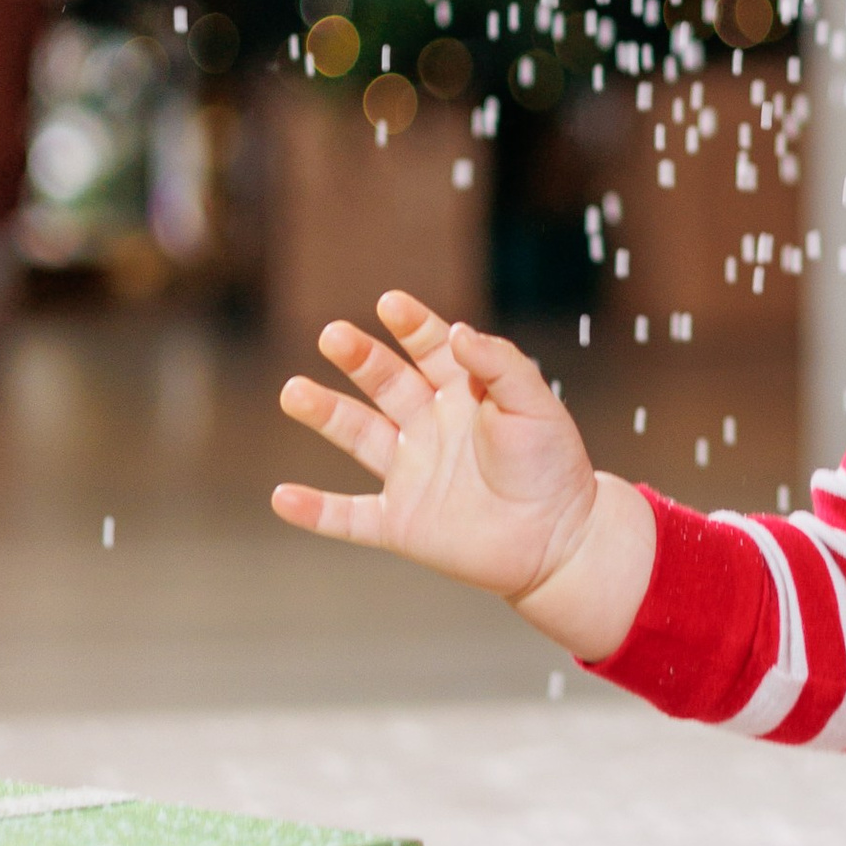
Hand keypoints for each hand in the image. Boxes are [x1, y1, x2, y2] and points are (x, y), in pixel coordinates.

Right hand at [272, 292, 654, 659]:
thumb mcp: (536, 405)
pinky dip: (315, 511)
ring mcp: (411, 474)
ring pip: (358, 436)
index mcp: (463, 395)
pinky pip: (349, 517)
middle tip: (333, 335)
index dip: (411, 326)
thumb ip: (500, 364)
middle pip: (385, 383)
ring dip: (325, 414)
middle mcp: (429, 428)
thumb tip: (458, 330)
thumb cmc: (553, 466)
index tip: (391, 304)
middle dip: (359, 358)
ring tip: (293, 392)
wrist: (561, 541)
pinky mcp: (401, 524)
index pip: (429, 349)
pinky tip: (283, 498)